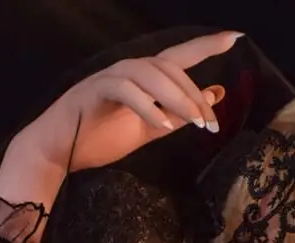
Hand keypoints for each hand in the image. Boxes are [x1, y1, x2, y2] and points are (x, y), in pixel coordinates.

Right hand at [14, 30, 241, 174]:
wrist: (60, 152)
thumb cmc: (101, 137)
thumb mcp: (150, 129)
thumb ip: (179, 115)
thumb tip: (213, 95)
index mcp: (143, 79)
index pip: (179, 58)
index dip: (205, 46)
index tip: (234, 38)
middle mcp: (128, 70)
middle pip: (169, 68)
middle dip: (194, 94)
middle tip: (211, 124)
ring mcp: (110, 77)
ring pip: (150, 74)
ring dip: (177, 98)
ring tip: (195, 124)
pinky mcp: (94, 91)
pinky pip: (126, 90)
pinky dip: (147, 106)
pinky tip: (162, 123)